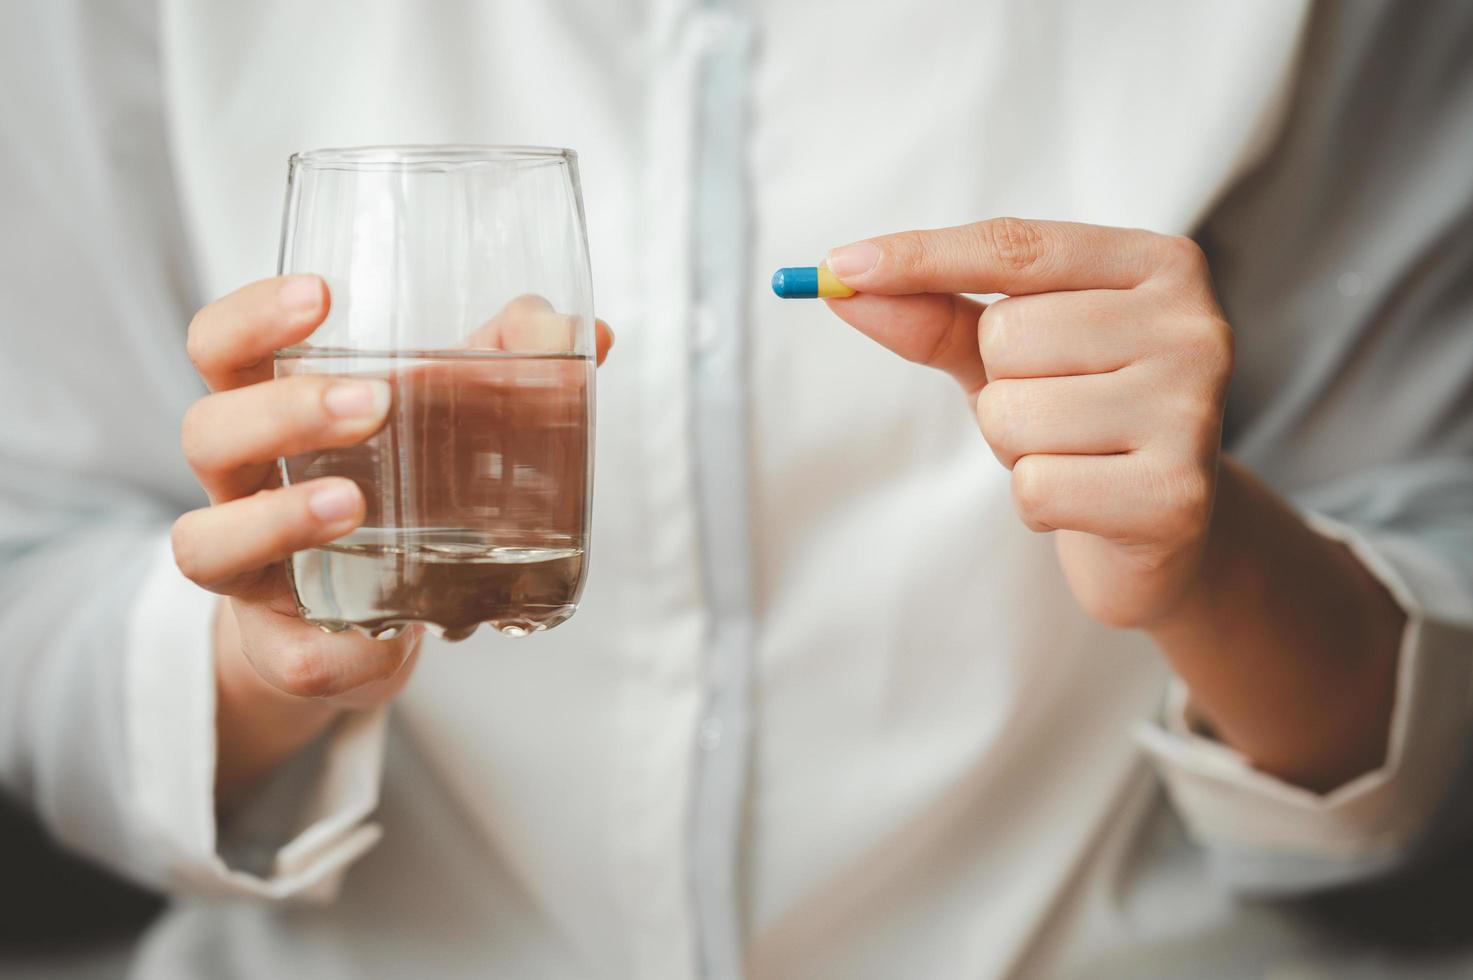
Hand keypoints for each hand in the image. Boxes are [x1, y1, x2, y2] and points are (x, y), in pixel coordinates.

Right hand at [173, 275, 611, 803]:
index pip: (221, 348)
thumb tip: (588, 332)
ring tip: (351, 503)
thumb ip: (505, 371)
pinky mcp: (286, 650)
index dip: (252, 317)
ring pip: (206, 543)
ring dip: (277, 519)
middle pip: (208, 433)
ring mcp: (252, 574)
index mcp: (271, 414)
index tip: (320, 293)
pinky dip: (337, 648)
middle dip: (285, 411)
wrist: (358, 629)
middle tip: (375, 402)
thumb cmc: (394, 497)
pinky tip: (389, 635)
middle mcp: (242, 488)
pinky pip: (289, 654)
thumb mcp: (444, 426)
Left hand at [822, 218, 1231, 628]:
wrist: (1163, 533)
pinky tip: (1084, 502)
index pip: (1018, 246)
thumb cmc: (1080, 422)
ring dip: (1015, 449)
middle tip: (1055, 415)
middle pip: (1008, 336)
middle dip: (1000, 385)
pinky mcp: (1174, 496)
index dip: (922, 256)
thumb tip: (843, 285)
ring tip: (1071, 457)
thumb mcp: (1008, 357)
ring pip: (1013, 414)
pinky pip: (1034, 486)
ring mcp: (1192, 411)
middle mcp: (1193, 327)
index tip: (838, 264)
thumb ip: (934, 316)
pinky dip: (1036, 503)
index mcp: (1161, 267)